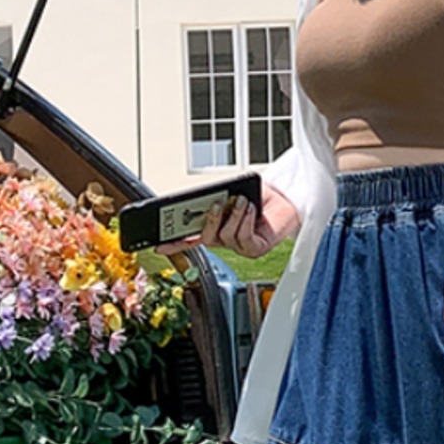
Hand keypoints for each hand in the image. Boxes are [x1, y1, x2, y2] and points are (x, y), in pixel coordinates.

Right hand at [156, 183, 300, 259]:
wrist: (285, 199)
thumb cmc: (258, 196)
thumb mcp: (231, 193)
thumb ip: (217, 200)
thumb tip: (207, 201)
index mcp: (215, 227)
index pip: (190, 238)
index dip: (174, 244)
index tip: (158, 245)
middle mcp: (226, 240)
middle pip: (207, 238)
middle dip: (209, 220)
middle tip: (215, 204)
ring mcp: (239, 247)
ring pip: (226, 236)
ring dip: (234, 216)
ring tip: (242, 200)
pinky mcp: (255, 250)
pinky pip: (244, 239)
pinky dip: (247, 222)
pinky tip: (252, 209)